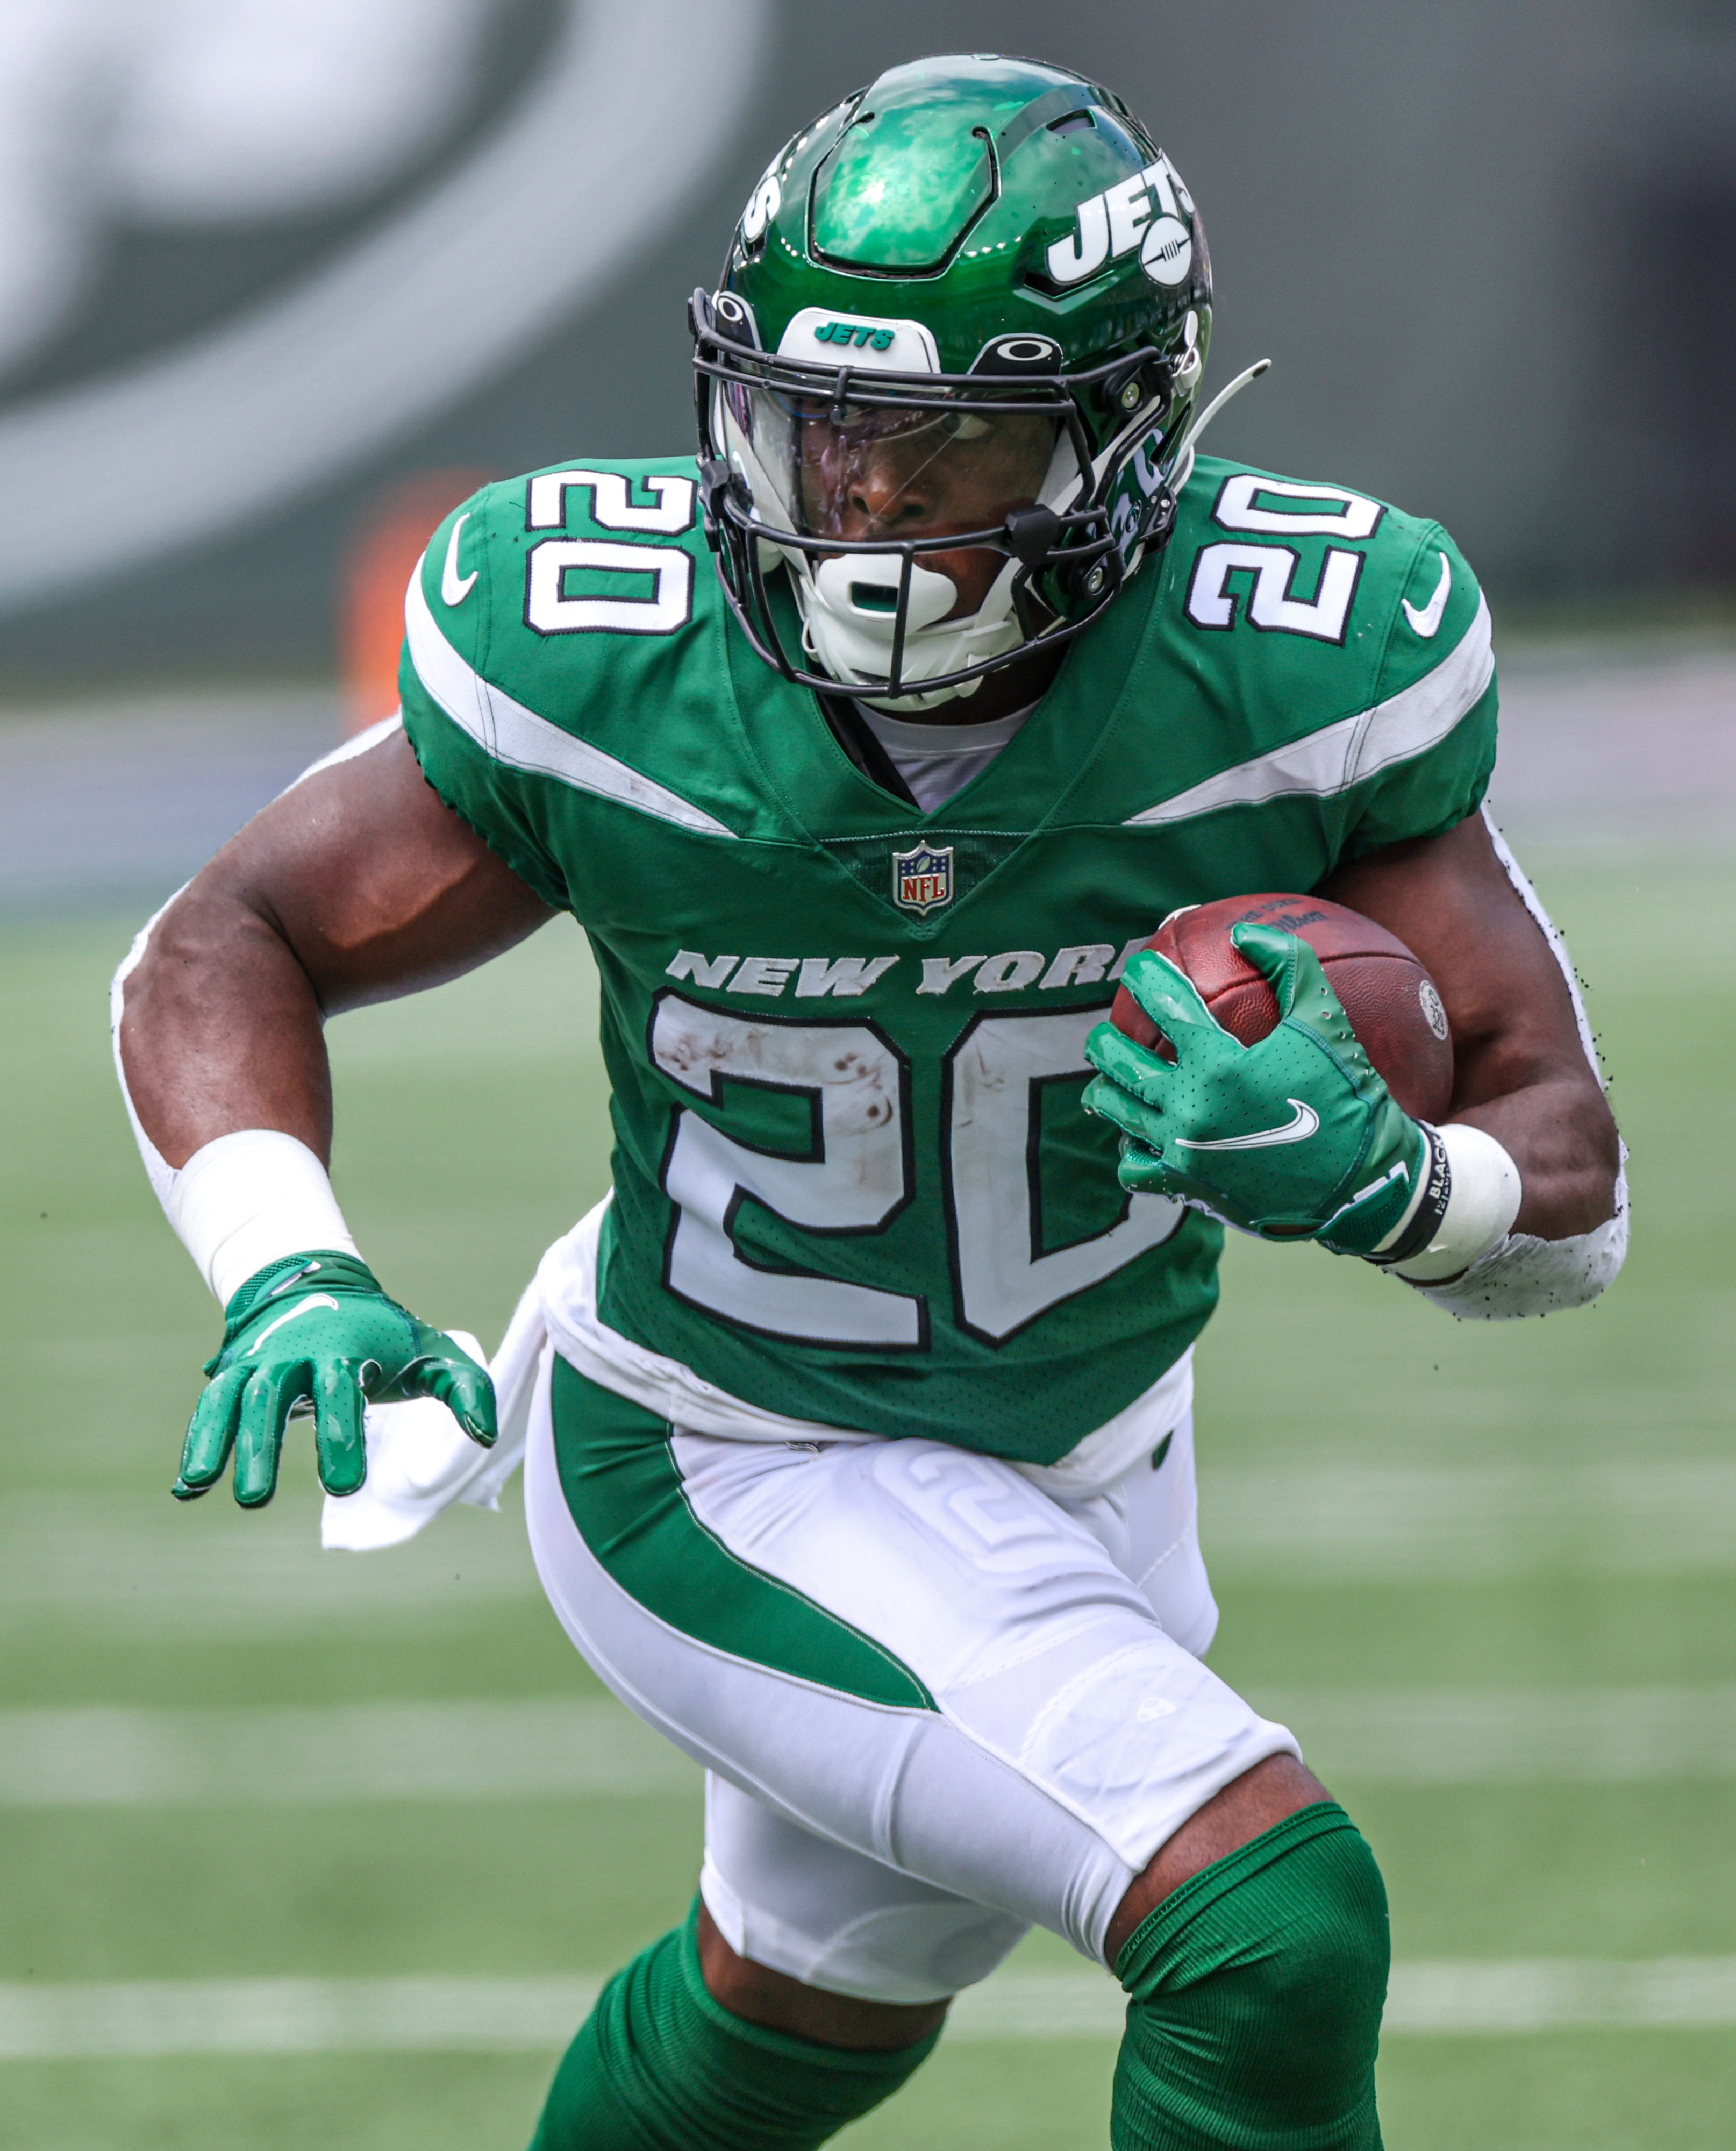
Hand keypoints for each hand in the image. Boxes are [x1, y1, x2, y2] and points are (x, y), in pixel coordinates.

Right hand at [176, 1251, 495, 1506]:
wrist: (322, 1285)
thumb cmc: (387, 1334)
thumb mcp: (432, 1351)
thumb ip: (464, 1389)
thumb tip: (484, 1435)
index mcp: (344, 1348)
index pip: (340, 1392)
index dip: (340, 1437)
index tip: (343, 1486)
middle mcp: (293, 1353)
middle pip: (272, 1397)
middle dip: (262, 1447)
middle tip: (257, 1500)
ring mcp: (259, 1362)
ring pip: (231, 1400)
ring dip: (216, 1442)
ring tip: (201, 1485)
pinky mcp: (233, 1373)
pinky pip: (211, 1407)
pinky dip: (197, 1442)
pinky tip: (186, 1489)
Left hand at [1083, 923, 1427, 1253]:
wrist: (1364, 1184)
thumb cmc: (1348, 1096)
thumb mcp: (1326, 1022)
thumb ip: (1289, 965)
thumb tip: (1244, 930)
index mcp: (1219, 1066)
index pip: (1164, 1007)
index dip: (1147, 980)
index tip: (1140, 970)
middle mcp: (1190, 1108)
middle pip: (1119, 1063)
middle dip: (1105, 1040)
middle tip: (1108, 1031)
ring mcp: (1183, 1151)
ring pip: (1118, 1113)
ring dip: (1107, 1089)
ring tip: (1110, 1079)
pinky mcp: (1187, 1187)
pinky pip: (1134, 1167)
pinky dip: (1130, 1149)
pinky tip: (1138, 1136)